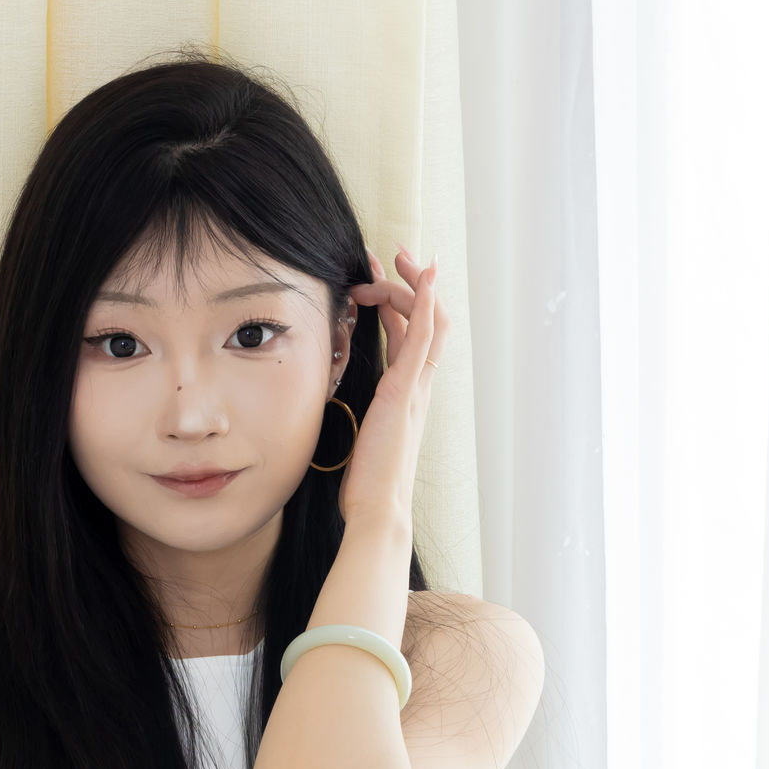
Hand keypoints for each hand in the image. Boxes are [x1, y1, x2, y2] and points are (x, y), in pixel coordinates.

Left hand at [339, 246, 450, 537]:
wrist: (378, 510)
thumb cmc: (367, 482)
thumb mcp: (361, 436)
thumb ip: (359, 412)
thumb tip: (340, 399)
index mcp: (407, 395)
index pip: (413, 336)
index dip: (404, 303)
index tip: (380, 279)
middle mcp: (418, 387)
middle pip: (427, 321)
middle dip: (410, 283)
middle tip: (388, 258)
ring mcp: (416, 387)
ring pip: (427, 321)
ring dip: (411, 284)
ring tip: (391, 259)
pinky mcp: (404, 391)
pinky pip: (423, 338)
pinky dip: (426, 304)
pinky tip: (422, 277)